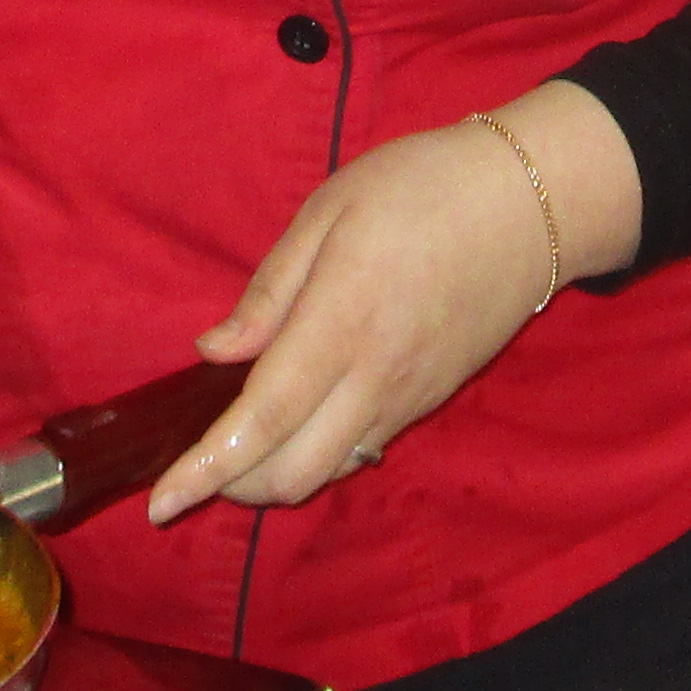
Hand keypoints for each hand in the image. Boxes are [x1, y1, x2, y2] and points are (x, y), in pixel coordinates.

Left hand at [149, 82, 642, 516]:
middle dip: (233, 485)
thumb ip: (270, 291)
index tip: (160, 504)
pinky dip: (316, 456)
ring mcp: (407, 398)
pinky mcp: (429, 402)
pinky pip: (360, 452)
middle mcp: (375, 379)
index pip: (261, 421)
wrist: (531, 203)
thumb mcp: (330, 209)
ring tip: (239, 445)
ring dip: (274, 476)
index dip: (205, 470)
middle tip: (197, 457)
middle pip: (290, 472)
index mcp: (341, 323)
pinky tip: (299, 422)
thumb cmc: (422, 186)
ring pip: (327, 473)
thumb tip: (213, 353)